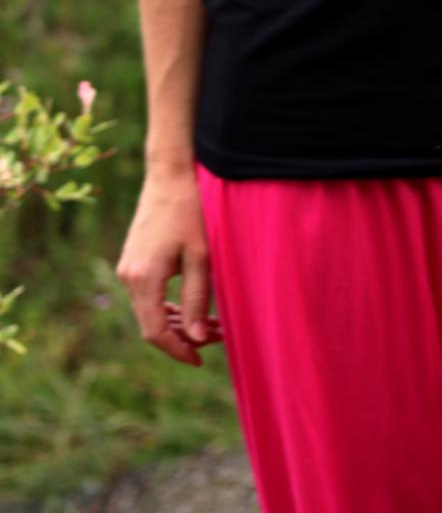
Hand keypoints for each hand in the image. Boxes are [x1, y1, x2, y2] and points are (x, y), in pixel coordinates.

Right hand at [115, 168, 223, 366]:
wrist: (168, 177)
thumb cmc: (189, 213)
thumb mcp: (200, 257)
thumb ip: (197, 299)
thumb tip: (198, 339)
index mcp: (143, 278)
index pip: (155, 332)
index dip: (178, 350)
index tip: (201, 360)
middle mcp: (129, 277)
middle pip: (151, 325)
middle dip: (184, 336)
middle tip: (218, 336)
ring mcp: (127, 269)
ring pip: (149, 312)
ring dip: (177, 322)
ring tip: (211, 323)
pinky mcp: (132, 262)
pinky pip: (147, 297)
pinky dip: (167, 307)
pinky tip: (191, 309)